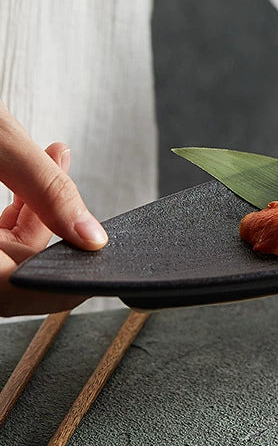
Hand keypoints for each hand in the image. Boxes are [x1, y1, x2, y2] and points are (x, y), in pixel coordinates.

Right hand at [0, 103, 106, 315]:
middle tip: (79, 190)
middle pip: (16, 271)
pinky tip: (32, 167)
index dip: (65, 279)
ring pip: (4, 252)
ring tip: (55, 155)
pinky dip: (14, 208)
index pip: (21, 290)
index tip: (101, 254)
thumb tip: (92, 238)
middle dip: (55, 227)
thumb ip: (47, 191)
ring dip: (37, 210)